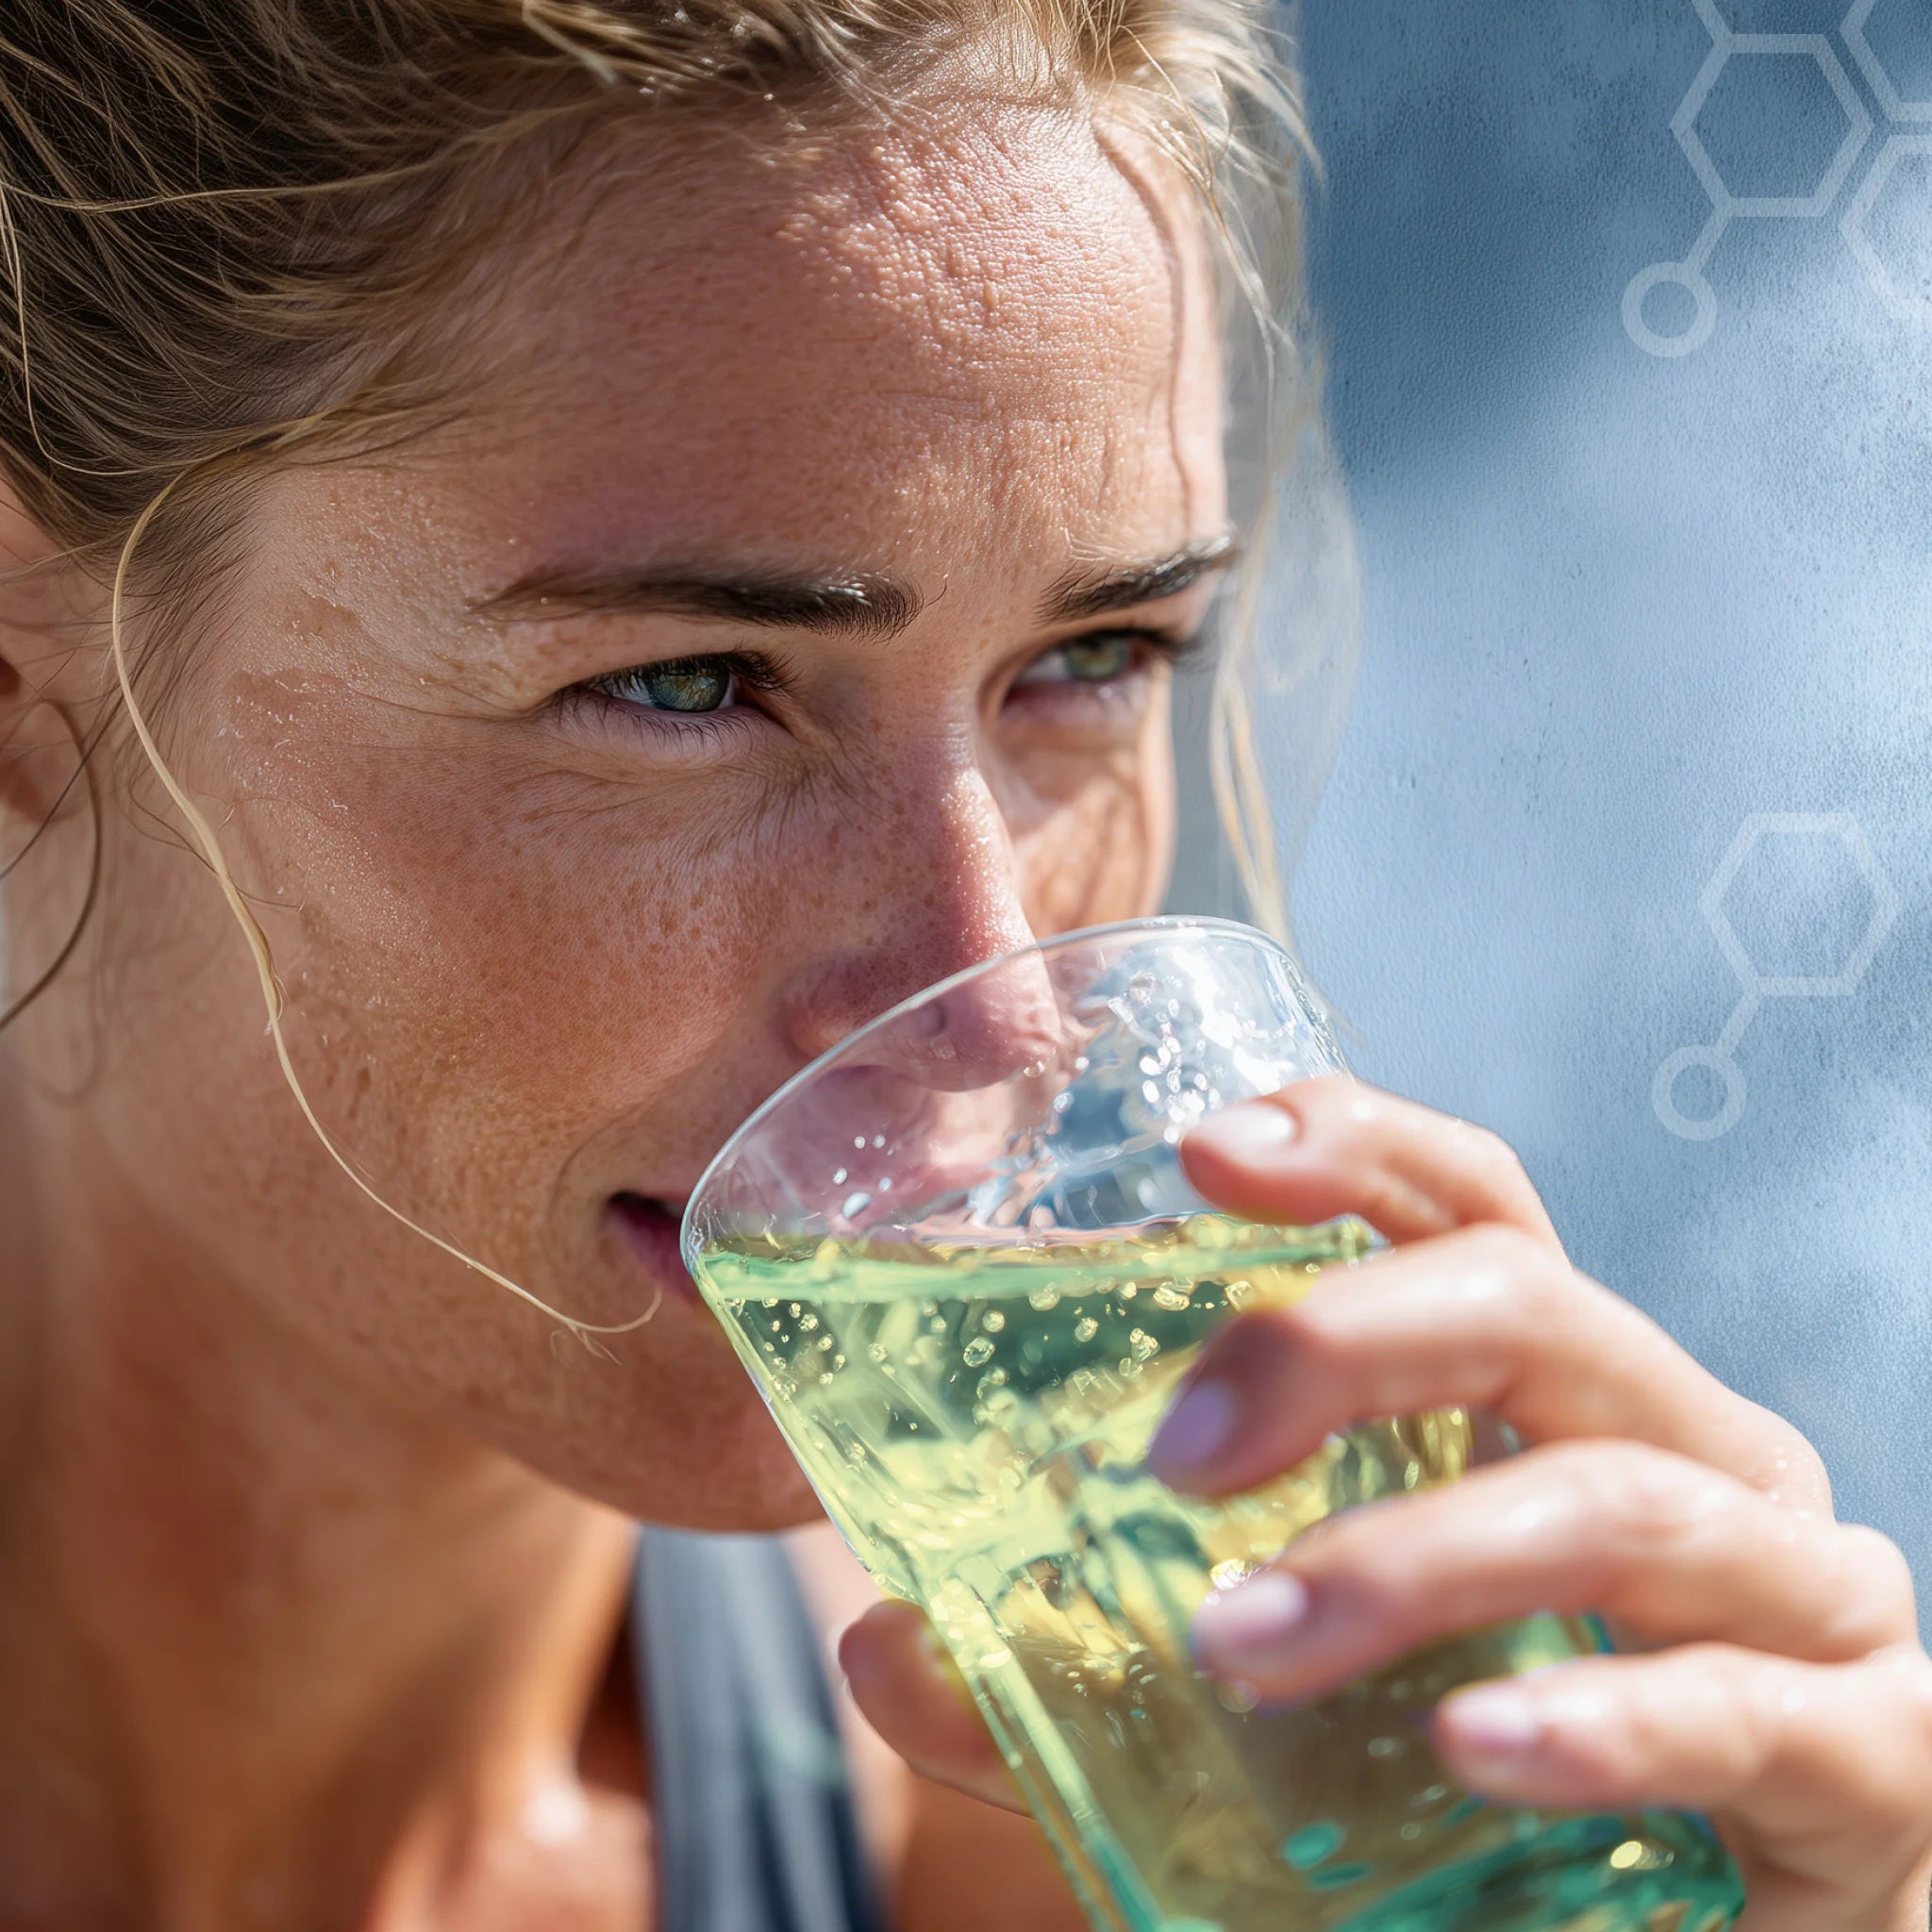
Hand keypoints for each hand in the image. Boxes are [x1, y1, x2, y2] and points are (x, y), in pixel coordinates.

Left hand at [840, 1076, 1931, 1931]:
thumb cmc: (1492, 1793)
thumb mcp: (1276, 1706)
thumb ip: (1092, 1675)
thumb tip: (884, 1650)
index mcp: (1553, 1395)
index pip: (1470, 1207)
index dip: (1354, 1145)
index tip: (1205, 1149)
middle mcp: (1685, 1444)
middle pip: (1533, 1302)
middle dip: (1345, 1341)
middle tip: (1173, 1454)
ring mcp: (1794, 1587)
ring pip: (1619, 1492)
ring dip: (1418, 1558)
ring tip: (1248, 1642)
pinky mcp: (1865, 1753)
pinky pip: (1748, 1701)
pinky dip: (1604, 1716)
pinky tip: (1475, 1753)